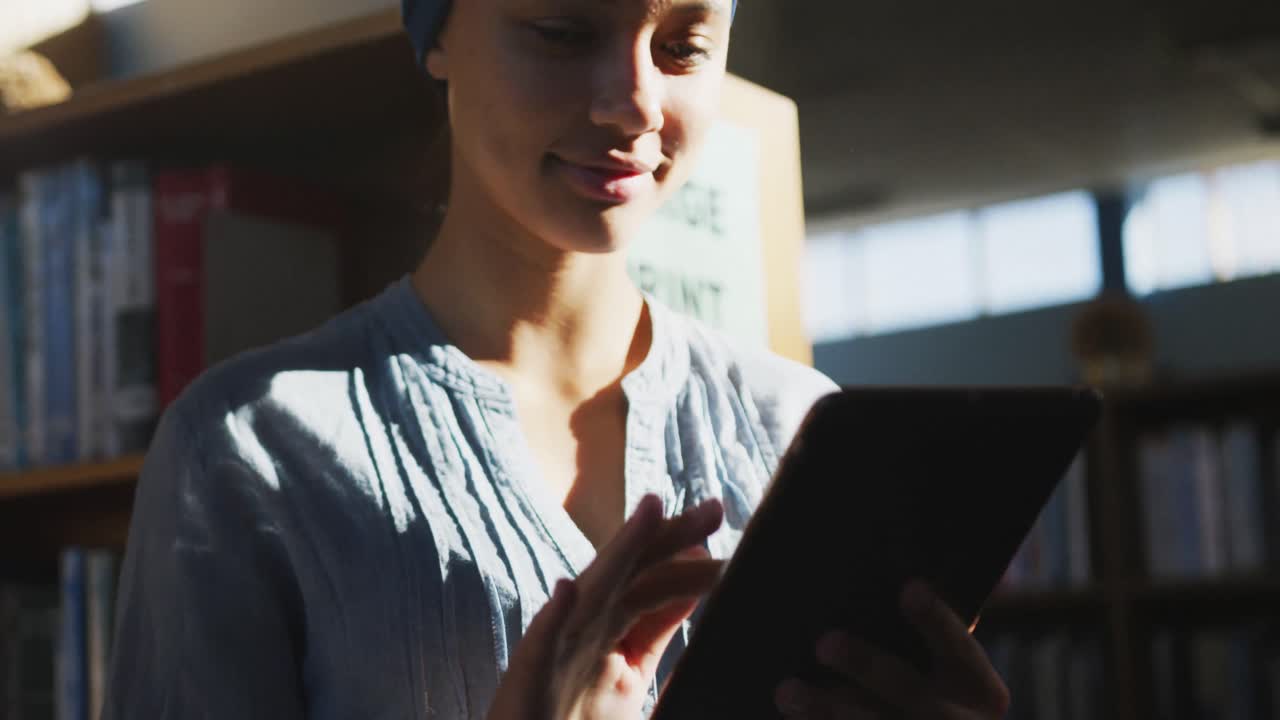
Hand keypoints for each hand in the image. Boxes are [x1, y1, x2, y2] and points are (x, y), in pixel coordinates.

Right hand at [487, 494, 724, 719]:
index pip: (654, 577)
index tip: (716, 517)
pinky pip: (541, 646)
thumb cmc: (573, 714)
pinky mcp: (529, 677)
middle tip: (715, 509)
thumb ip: (655, 630)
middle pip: (634, 570)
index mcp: (612, 622)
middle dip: (670, 537)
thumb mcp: (629, 668)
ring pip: (593, 592)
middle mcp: (587, 625)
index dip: (685, 549)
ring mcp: (558, 647)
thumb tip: (688, 591)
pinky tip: (565, 591)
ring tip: (650, 510)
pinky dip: (552, 618)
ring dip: (620, 551)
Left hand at [775, 580, 1010, 718]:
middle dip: (867, 666)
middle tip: (824, 642)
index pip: (960, 648)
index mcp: (978, 689)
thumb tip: (890, 574)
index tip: (909, 588)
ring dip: (828, 709)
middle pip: (910, 691)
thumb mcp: (951, 673)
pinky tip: (793, 716)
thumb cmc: (936, 691)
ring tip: (787, 690)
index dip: (936, 620)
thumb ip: (928, 635)